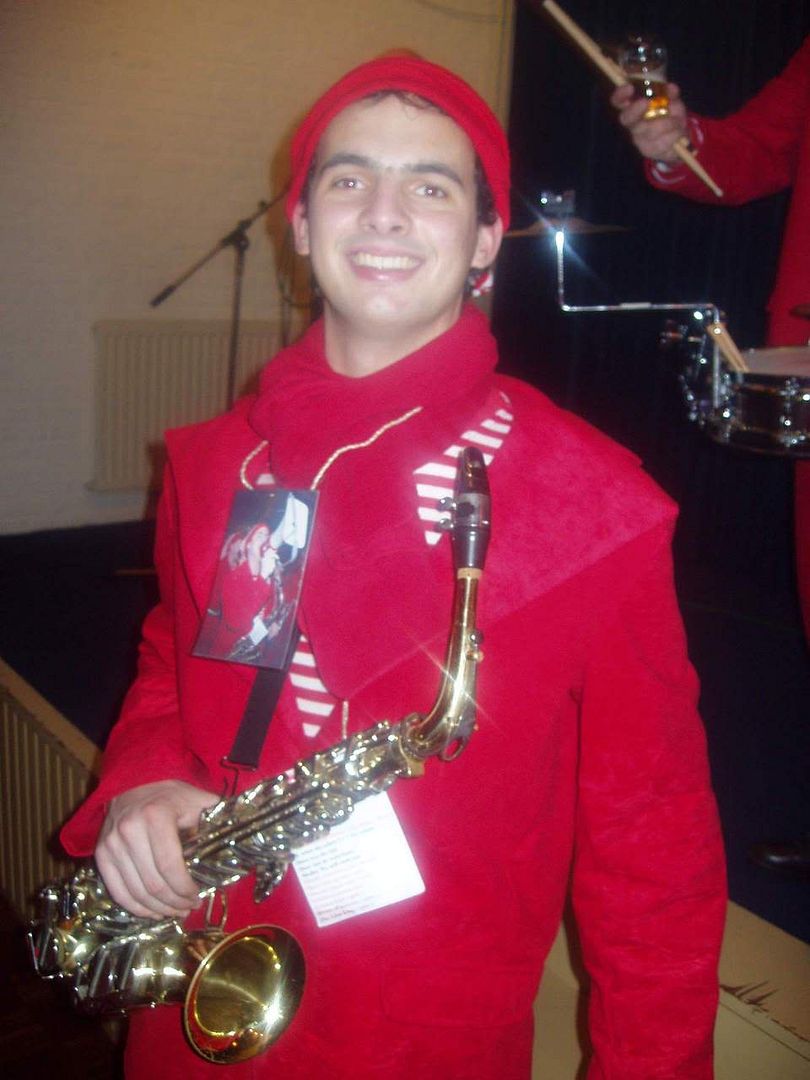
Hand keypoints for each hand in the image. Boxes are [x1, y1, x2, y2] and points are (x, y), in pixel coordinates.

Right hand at [95, 780, 218, 918]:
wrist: (133, 782)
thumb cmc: (170, 794)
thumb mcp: (195, 799)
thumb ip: (212, 819)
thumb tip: (234, 839)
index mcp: (155, 816)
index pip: (169, 866)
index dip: (184, 888)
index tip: (197, 897)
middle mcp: (129, 831)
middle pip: (153, 883)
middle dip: (175, 902)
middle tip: (189, 908)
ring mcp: (111, 844)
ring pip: (136, 892)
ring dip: (158, 909)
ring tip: (175, 912)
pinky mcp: (101, 854)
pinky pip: (117, 891)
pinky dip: (135, 907)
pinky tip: (153, 912)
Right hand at [610, 82, 688, 163]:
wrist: (677, 142)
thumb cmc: (670, 117)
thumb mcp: (673, 102)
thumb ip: (672, 95)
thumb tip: (671, 88)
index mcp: (634, 109)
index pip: (619, 101)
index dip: (620, 95)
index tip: (629, 87)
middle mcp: (632, 124)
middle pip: (626, 118)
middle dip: (635, 110)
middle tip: (646, 102)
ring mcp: (638, 139)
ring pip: (650, 129)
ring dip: (668, 123)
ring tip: (678, 121)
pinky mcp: (648, 151)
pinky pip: (662, 142)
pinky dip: (674, 135)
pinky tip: (678, 133)